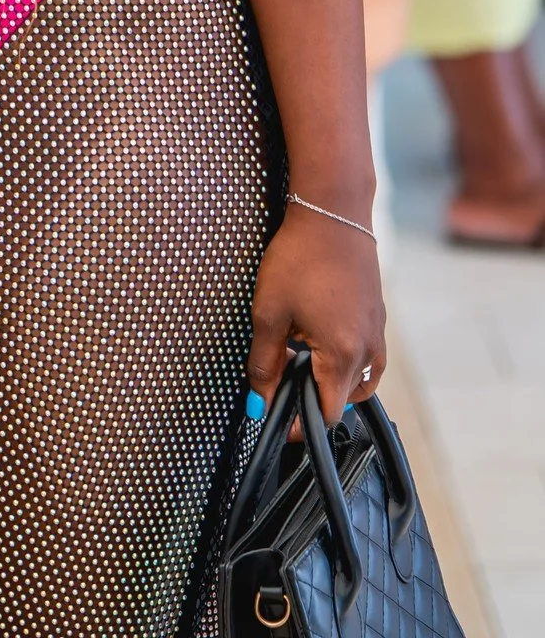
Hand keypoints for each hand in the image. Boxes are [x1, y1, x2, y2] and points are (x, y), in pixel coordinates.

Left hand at [247, 200, 386, 428]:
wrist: (332, 214)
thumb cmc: (298, 259)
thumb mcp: (269, 312)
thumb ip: (264, 361)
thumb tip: (259, 401)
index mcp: (343, 356)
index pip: (327, 413)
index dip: (302, 423)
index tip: (280, 419)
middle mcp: (368, 351)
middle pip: (343, 398)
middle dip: (311, 396)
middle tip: (280, 375)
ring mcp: (377, 334)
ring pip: (357, 379)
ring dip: (329, 378)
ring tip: (297, 354)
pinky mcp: (378, 317)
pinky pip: (366, 356)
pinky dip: (344, 359)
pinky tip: (318, 336)